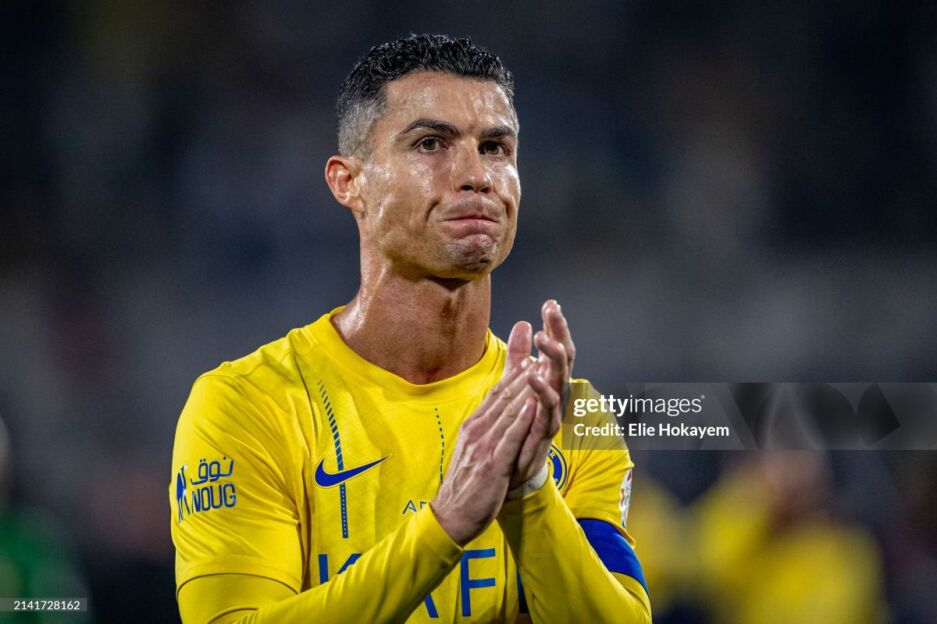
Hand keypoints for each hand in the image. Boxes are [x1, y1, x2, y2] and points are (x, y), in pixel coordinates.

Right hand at [431, 355, 537, 545]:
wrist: (452, 515)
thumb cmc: (466, 483)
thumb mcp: (474, 448)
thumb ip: (488, 425)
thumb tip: (496, 407)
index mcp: (474, 426)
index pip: (497, 395)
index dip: (514, 374)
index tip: (530, 357)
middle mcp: (477, 430)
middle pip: (504, 397)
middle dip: (524, 374)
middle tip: (542, 351)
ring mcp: (484, 446)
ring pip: (509, 412)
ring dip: (526, 389)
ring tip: (542, 369)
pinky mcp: (493, 464)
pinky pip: (509, 438)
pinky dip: (521, 420)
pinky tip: (532, 406)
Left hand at [508, 300, 575, 489]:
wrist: (512, 469)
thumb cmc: (518, 426)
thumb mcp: (514, 384)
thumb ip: (518, 356)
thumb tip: (522, 323)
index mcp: (549, 382)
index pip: (556, 349)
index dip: (555, 327)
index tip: (550, 302)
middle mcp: (555, 395)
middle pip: (563, 360)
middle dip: (559, 334)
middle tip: (551, 311)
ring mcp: (552, 414)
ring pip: (559, 382)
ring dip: (553, 359)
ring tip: (541, 339)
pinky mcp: (543, 433)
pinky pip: (547, 411)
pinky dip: (542, 393)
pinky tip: (533, 376)